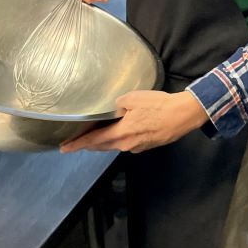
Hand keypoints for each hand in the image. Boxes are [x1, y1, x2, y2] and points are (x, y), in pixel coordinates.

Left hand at [60, 90, 209, 153]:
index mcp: (120, 133)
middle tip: (77, 140)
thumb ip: (117, 105)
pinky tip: (126, 128)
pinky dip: (122, 137)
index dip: (77, 145)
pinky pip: (129, 143)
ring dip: (106, 140)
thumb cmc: (158, 105)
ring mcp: (137, 147)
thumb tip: (113, 110)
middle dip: (89, 144)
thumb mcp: (133, 98)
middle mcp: (126, 144)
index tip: (64, 149)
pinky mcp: (147, 146)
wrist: (183, 114)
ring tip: (99, 134)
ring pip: (115, 145)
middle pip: (102, 146)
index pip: (93, 141)